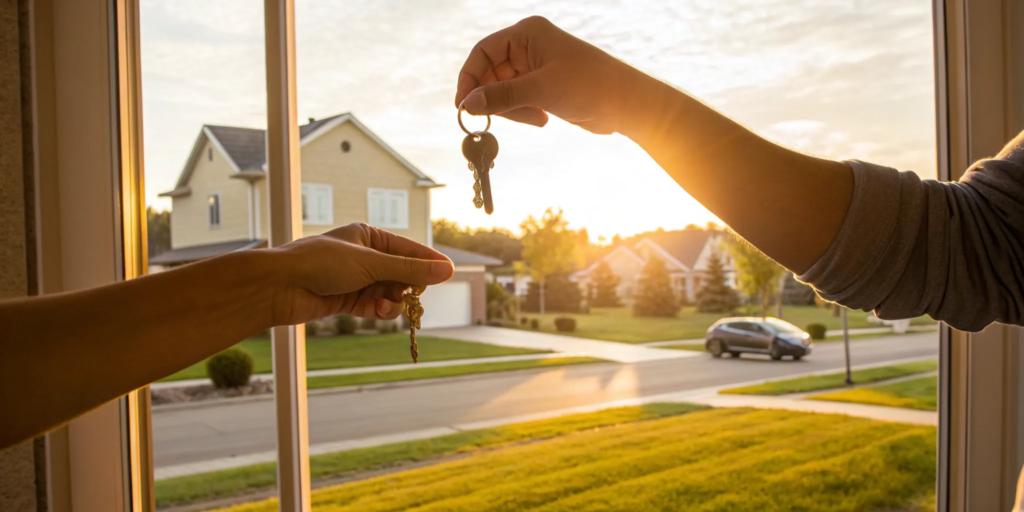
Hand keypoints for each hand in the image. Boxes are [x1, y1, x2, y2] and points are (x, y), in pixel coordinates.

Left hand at [266, 223, 453, 325]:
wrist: (279, 286)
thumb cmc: (321, 263)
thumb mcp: (371, 263)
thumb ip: (410, 270)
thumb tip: (447, 271)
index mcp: (368, 236)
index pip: (408, 250)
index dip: (428, 262)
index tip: (449, 273)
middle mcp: (363, 257)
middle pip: (401, 274)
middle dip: (408, 287)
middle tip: (414, 297)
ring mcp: (355, 280)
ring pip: (389, 293)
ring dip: (393, 302)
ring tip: (387, 306)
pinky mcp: (346, 301)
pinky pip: (374, 306)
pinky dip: (380, 310)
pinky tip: (379, 311)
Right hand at [455, 16, 646, 133]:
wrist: (625, 103)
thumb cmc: (589, 85)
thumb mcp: (541, 90)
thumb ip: (502, 96)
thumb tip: (467, 104)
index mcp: (527, 34)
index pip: (483, 52)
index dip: (470, 78)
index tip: (463, 106)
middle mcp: (529, 46)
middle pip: (491, 74)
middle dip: (495, 98)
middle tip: (498, 119)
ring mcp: (536, 67)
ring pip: (503, 91)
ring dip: (512, 109)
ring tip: (535, 118)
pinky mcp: (543, 86)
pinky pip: (518, 100)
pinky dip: (523, 113)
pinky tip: (542, 119)